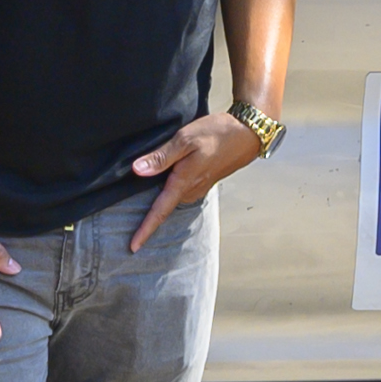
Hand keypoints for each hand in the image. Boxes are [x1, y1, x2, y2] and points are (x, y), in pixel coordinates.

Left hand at [128, 111, 266, 247]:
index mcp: (183, 182)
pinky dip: (171, 186)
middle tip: (133, 218)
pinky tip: (167, 174)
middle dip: (148, 211)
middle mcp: (191, 190)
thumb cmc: (217, 134)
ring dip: (161, 193)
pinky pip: (181, 189)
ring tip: (145, 186)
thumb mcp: (185, 140)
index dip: (145, 230)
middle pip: (163, 206)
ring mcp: (198, 187)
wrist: (247, 134)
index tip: (133, 247)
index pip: (160, 212)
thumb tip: (138, 170)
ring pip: (172, 196)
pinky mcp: (203, 181)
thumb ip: (162, 157)